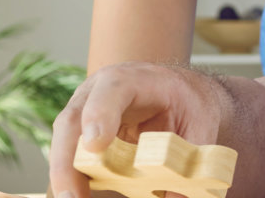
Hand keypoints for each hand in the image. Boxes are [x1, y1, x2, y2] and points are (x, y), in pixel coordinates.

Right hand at [46, 62, 251, 197]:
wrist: (180, 92)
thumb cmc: (188, 102)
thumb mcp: (201, 124)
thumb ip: (192, 157)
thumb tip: (177, 197)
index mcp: (133, 79)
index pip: (112, 89)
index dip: (100, 114)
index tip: (96, 145)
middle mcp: (99, 92)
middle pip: (72, 121)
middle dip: (66, 160)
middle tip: (71, 195)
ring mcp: (84, 112)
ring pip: (63, 142)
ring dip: (63, 175)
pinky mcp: (81, 135)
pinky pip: (68, 157)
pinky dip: (70, 178)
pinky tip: (77, 196)